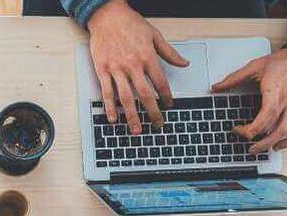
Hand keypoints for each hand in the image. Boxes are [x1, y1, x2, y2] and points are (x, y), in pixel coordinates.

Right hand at [87, 0, 188, 133]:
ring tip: (137, 129)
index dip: (166, 96)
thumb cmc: (130, 23)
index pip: (160, 82)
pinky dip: (110, 107)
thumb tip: (184, 64)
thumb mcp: (154, 35)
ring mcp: (116, 69)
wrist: (107, 15)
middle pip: (145, 94)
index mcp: (147, 57)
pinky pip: (107, 92)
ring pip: (126, 97)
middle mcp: (132, 65)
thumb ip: (169, 52)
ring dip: (132, 116)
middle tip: (158, 124)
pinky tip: (113, 118)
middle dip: (153, 112)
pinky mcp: (102, 70)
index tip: (169, 105)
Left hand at [212, 45, 286, 153]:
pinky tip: (278, 145)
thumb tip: (216, 87)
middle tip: (245, 146)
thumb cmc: (284, 61)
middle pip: (274, 129)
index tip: (237, 129)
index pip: (266, 116)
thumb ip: (234, 78)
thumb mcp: (256, 65)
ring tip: (258, 149)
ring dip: (271, 144)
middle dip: (259, 141)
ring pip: (286, 132)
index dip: (251, 128)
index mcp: (275, 90)